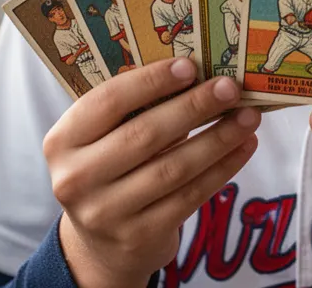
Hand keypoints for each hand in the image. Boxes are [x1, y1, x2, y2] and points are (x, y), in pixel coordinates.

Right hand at [43, 58, 260, 287]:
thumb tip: (199, 72)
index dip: (151, 81)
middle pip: (145, 134)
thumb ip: (136, 109)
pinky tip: (244, 147)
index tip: (190, 66)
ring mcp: (106, 213)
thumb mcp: (106, 139)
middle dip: (195, 106)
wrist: (103, 246)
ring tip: (248, 117)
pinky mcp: (139, 236)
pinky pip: (190, 195)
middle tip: (230, 88)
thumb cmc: (112, 169)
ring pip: (174, 167)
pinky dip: (223, 168)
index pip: (108, 102)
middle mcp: (76, 178)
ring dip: (218, 138)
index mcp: (63, 141)